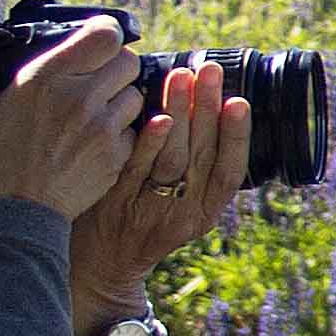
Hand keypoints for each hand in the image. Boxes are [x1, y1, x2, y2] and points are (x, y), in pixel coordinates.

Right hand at [0, 17, 146, 223]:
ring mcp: (102, 130)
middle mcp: (80, 98)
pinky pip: (133, 133)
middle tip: (96, 81)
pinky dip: (121, 135)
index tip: (96, 43)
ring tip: (95, 114)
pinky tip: (95, 143)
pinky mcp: (115, 159)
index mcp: (45, 78)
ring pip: (135, 97)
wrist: (7, 224)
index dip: (105, 35)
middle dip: (115, 68)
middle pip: (128, 62)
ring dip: (120, 101)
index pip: (105, 35)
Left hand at [72, 56, 251, 335]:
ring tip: (183, 77)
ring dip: (180, 115)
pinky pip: (136, 170)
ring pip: (172, 160)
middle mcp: (181, 214)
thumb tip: (206, 105)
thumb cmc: (141, 220)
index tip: (239, 102)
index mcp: (204, 213)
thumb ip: (192, 168)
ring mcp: (148, 209)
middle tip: (210, 71)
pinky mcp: (117, 204)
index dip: (237, 138)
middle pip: (202, 157)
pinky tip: (156, 117)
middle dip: (208, 110)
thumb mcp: (177, 207)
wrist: (97, 265)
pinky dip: (150, 143)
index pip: (229, 173)